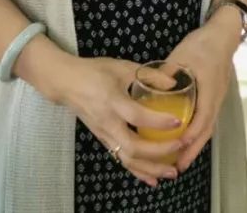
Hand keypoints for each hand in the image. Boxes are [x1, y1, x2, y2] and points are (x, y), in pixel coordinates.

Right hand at [57, 56, 183, 186]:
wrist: (66, 83)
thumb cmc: (94, 72)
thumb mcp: (122, 67)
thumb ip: (149, 74)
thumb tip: (174, 83)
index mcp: (112, 101)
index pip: (136, 116)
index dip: (158, 121)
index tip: (178, 122)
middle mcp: (108, 122)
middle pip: (133, 147)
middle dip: (159, 152)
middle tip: (180, 147)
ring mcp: (104, 134)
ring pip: (128, 159)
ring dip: (151, 168)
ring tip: (172, 172)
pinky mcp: (103, 141)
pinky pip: (122, 160)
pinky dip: (139, 171)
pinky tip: (153, 179)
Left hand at [168, 11, 239, 171]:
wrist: (222, 35)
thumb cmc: (201, 44)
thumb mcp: (180, 56)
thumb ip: (165, 74)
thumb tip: (144, 89)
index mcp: (208, 89)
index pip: (202, 118)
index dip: (191, 135)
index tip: (179, 148)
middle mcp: (216, 98)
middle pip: (207, 129)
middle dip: (193, 149)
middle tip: (180, 166)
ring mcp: (217, 99)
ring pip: (208, 127)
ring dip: (196, 144)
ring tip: (182, 159)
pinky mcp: (215, 97)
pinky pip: (207, 119)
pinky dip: (198, 132)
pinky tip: (186, 138)